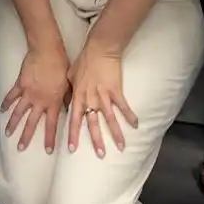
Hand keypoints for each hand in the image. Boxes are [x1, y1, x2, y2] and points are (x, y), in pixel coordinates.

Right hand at [0, 43, 71, 153]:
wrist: (48, 52)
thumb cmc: (61, 66)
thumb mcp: (69, 84)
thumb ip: (67, 98)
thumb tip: (70, 108)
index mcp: (53, 102)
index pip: (52, 125)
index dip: (50, 138)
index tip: (48, 150)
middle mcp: (39, 101)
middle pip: (32, 123)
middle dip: (26, 137)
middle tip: (20, 148)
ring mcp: (28, 93)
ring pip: (18, 112)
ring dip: (13, 124)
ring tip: (8, 133)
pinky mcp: (20, 84)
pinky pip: (11, 96)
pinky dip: (6, 103)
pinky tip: (2, 110)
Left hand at [67, 42, 137, 157]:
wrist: (99, 49)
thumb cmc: (84, 60)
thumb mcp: (70, 75)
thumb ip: (69, 89)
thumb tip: (67, 99)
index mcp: (78, 96)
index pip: (74, 119)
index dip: (73, 134)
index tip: (72, 149)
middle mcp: (90, 99)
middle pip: (93, 123)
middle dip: (96, 140)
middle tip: (100, 155)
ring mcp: (103, 96)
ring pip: (110, 119)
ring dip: (115, 133)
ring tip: (121, 147)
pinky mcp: (116, 90)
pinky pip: (123, 106)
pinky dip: (130, 116)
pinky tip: (136, 125)